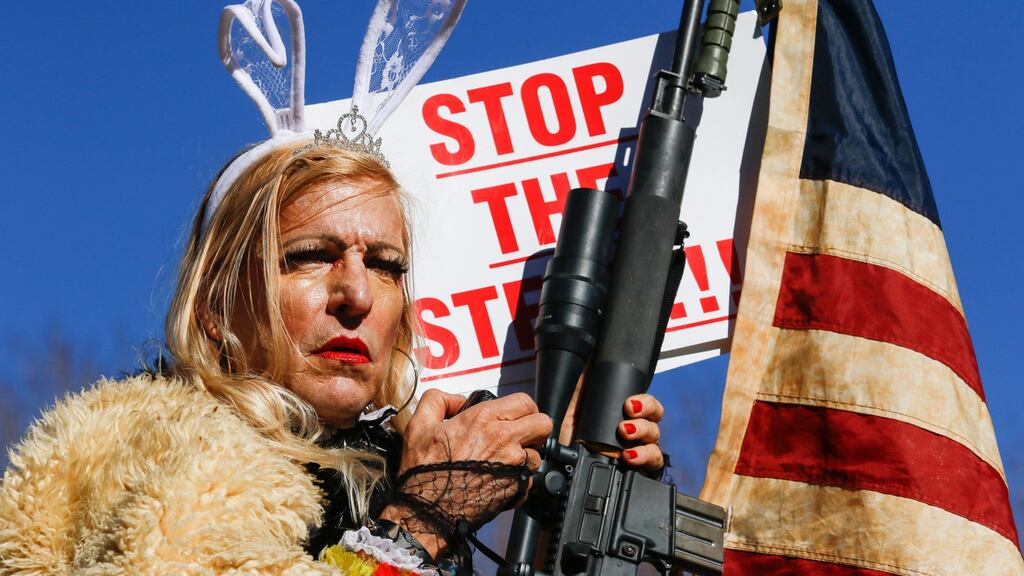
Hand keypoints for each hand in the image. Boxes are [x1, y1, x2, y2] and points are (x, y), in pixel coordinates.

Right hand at [379, 389, 551, 557]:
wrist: (429, 510)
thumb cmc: (425, 471)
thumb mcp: (419, 425)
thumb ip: (438, 401)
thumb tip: (457, 400)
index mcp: (484, 418)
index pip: (525, 401)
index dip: (522, 407)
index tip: (515, 415)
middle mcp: (504, 438)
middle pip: (543, 424)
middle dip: (535, 427)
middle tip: (521, 434)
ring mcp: (513, 464)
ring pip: (537, 454)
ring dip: (526, 456)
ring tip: (506, 461)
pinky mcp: (516, 488)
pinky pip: (529, 480)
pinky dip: (519, 480)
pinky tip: (501, 480)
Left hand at [559, 386, 664, 471]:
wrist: (561, 459)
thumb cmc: (570, 431)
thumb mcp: (575, 402)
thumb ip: (585, 381)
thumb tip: (591, 358)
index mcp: (625, 414)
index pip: (648, 404)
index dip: (644, 402)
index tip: (629, 403)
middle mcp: (634, 431)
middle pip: (656, 420)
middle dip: (645, 416)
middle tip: (626, 419)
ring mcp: (636, 451)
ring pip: (655, 441)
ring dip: (643, 436)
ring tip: (626, 438)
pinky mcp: (633, 469)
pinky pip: (652, 464)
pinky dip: (644, 459)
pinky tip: (629, 457)